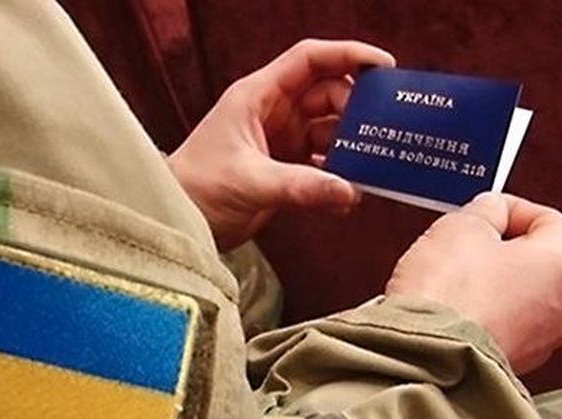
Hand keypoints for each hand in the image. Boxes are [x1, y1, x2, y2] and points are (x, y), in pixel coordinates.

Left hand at [168, 39, 394, 249]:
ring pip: (329, 130)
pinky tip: (348, 195)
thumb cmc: (197, 189)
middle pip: (328, 94)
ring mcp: (280, 140)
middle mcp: (273, 113)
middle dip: (355, 109)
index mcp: (258, 97)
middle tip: (379, 132)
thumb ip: (300, 186)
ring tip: (371, 166)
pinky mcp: (284, 169)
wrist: (177, 220)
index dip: (347, 55)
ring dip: (350, 147)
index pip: (309, 59)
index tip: (384, 66)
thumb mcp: (250, 182)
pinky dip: (337, 176)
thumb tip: (350, 192)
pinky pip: (322, 164)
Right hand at [386, 193, 561, 373]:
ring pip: (515, 295)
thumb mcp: (461, 225)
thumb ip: (484, 209)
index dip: (508, 208)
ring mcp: (540, 340)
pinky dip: (478, 314)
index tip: (482, 209)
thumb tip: (489, 212)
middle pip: (533, 260)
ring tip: (448, 280)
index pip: (546, 218)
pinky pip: (498, 324)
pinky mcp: (512, 361)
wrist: (426, 353)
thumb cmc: (448, 296)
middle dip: (495, 249)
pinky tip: (449, 309)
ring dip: (485, 283)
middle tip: (460, 244)